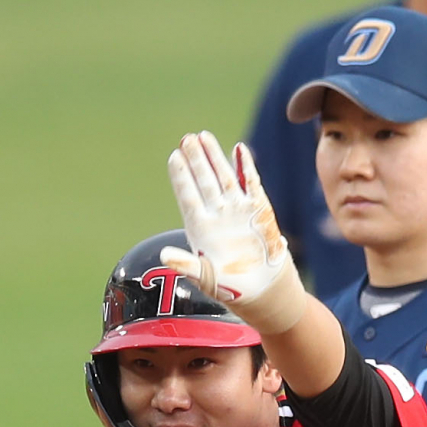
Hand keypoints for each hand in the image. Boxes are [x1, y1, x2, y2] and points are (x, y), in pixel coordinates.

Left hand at [161, 132, 306, 338]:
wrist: (263, 290)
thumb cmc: (232, 287)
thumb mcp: (206, 278)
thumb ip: (186, 265)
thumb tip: (163, 257)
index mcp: (200, 228)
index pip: (188, 196)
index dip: (181, 177)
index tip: (173, 157)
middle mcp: (217, 214)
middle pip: (203, 181)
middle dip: (195, 160)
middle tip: (186, 139)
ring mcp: (237, 210)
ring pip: (224, 177)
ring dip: (215, 157)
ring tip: (203, 136)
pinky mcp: (258, 210)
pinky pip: (251, 184)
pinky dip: (246, 168)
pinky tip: (239, 150)